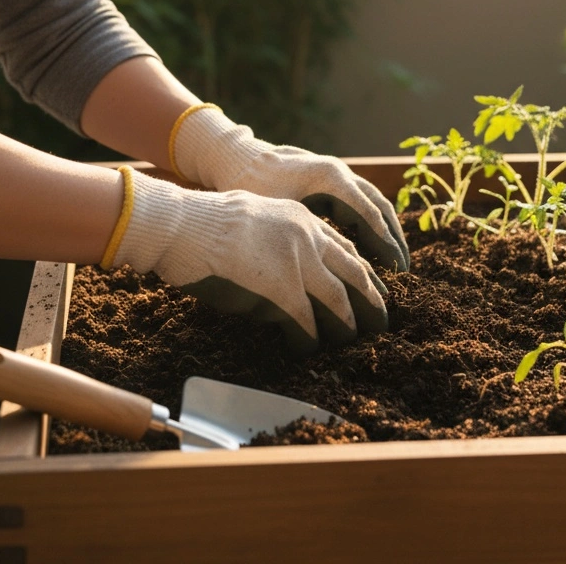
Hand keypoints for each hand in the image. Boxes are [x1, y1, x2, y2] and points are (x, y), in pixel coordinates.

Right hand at [105, 166, 388, 354]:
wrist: (183, 225)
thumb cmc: (207, 225)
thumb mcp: (257, 219)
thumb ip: (283, 241)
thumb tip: (295, 274)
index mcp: (302, 218)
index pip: (345, 248)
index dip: (362, 272)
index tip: (376, 289)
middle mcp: (307, 236)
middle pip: (354, 273)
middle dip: (370, 300)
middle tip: (381, 320)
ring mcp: (297, 261)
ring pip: (337, 299)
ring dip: (346, 323)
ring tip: (350, 339)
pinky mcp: (282, 288)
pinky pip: (305, 320)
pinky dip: (309, 337)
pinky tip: (308, 347)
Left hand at [170, 106, 409, 272]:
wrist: (235, 156)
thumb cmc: (252, 187)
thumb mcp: (278, 214)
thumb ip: (306, 238)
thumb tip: (330, 273)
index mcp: (330, 177)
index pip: (369, 213)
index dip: (385, 243)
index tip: (397, 270)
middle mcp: (339, 172)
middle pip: (379, 206)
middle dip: (393, 238)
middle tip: (403, 271)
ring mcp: (336, 173)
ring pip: (372, 202)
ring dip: (386, 230)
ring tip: (395, 262)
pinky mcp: (328, 179)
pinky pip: (359, 201)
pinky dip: (370, 223)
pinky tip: (371, 247)